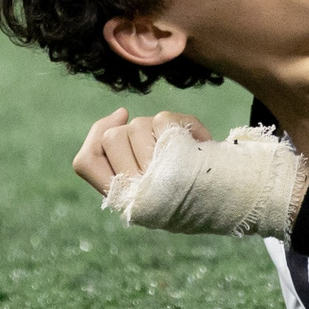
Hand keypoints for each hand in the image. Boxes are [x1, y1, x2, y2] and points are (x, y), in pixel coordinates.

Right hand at [72, 108, 209, 198]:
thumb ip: (120, 147)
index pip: (84, 162)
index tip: (120, 116)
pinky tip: (193, 142)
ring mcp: (155, 172)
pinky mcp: (179, 156)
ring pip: (137, 126)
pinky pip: (164, 121)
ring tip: (174, 151)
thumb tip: (121, 112)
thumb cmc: (179, 185)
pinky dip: (177, 125)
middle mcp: (131, 187)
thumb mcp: (142, 170)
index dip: (95, 136)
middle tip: (155, 153)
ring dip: (154, 130)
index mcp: (120, 194)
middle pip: (112, 138)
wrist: (224, 197)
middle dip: (130, 135)